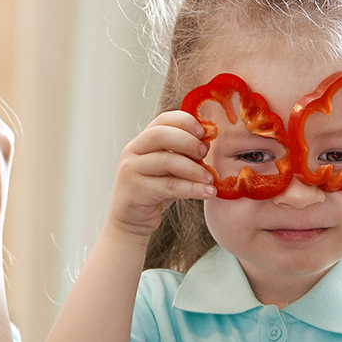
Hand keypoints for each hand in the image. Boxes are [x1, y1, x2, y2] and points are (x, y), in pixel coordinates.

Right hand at [107, 110, 216, 238]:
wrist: (131, 220)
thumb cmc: (154, 191)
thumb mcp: (169, 169)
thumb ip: (183, 155)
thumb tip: (207, 142)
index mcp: (141, 141)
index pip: (162, 120)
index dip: (184, 121)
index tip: (204, 132)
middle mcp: (132, 151)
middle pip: (161, 135)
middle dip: (188, 141)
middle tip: (205, 153)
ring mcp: (131, 170)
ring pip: (166, 161)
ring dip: (194, 169)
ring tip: (211, 179)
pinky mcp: (135, 190)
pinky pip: (169, 186)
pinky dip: (193, 189)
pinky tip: (208, 192)